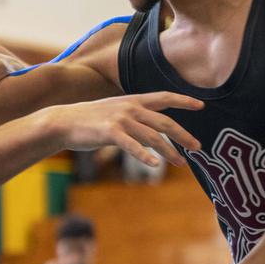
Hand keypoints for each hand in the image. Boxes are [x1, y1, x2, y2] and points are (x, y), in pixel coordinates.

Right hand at [45, 93, 202, 166]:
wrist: (63, 121)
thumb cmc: (89, 120)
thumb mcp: (115, 113)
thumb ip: (134, 120)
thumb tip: (152, 135)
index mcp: (132, 100)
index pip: (163, 97)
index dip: (183, 100)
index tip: (201, 105)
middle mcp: (130, 107)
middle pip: (164, 122)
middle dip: (184, 135)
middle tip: (198, 147)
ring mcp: (120, 119)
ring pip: (152, 136)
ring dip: (169, 151)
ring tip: (181, 163)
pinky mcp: (110, 132)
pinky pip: (132, 145)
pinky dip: (144, 156)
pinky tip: (155, 165)